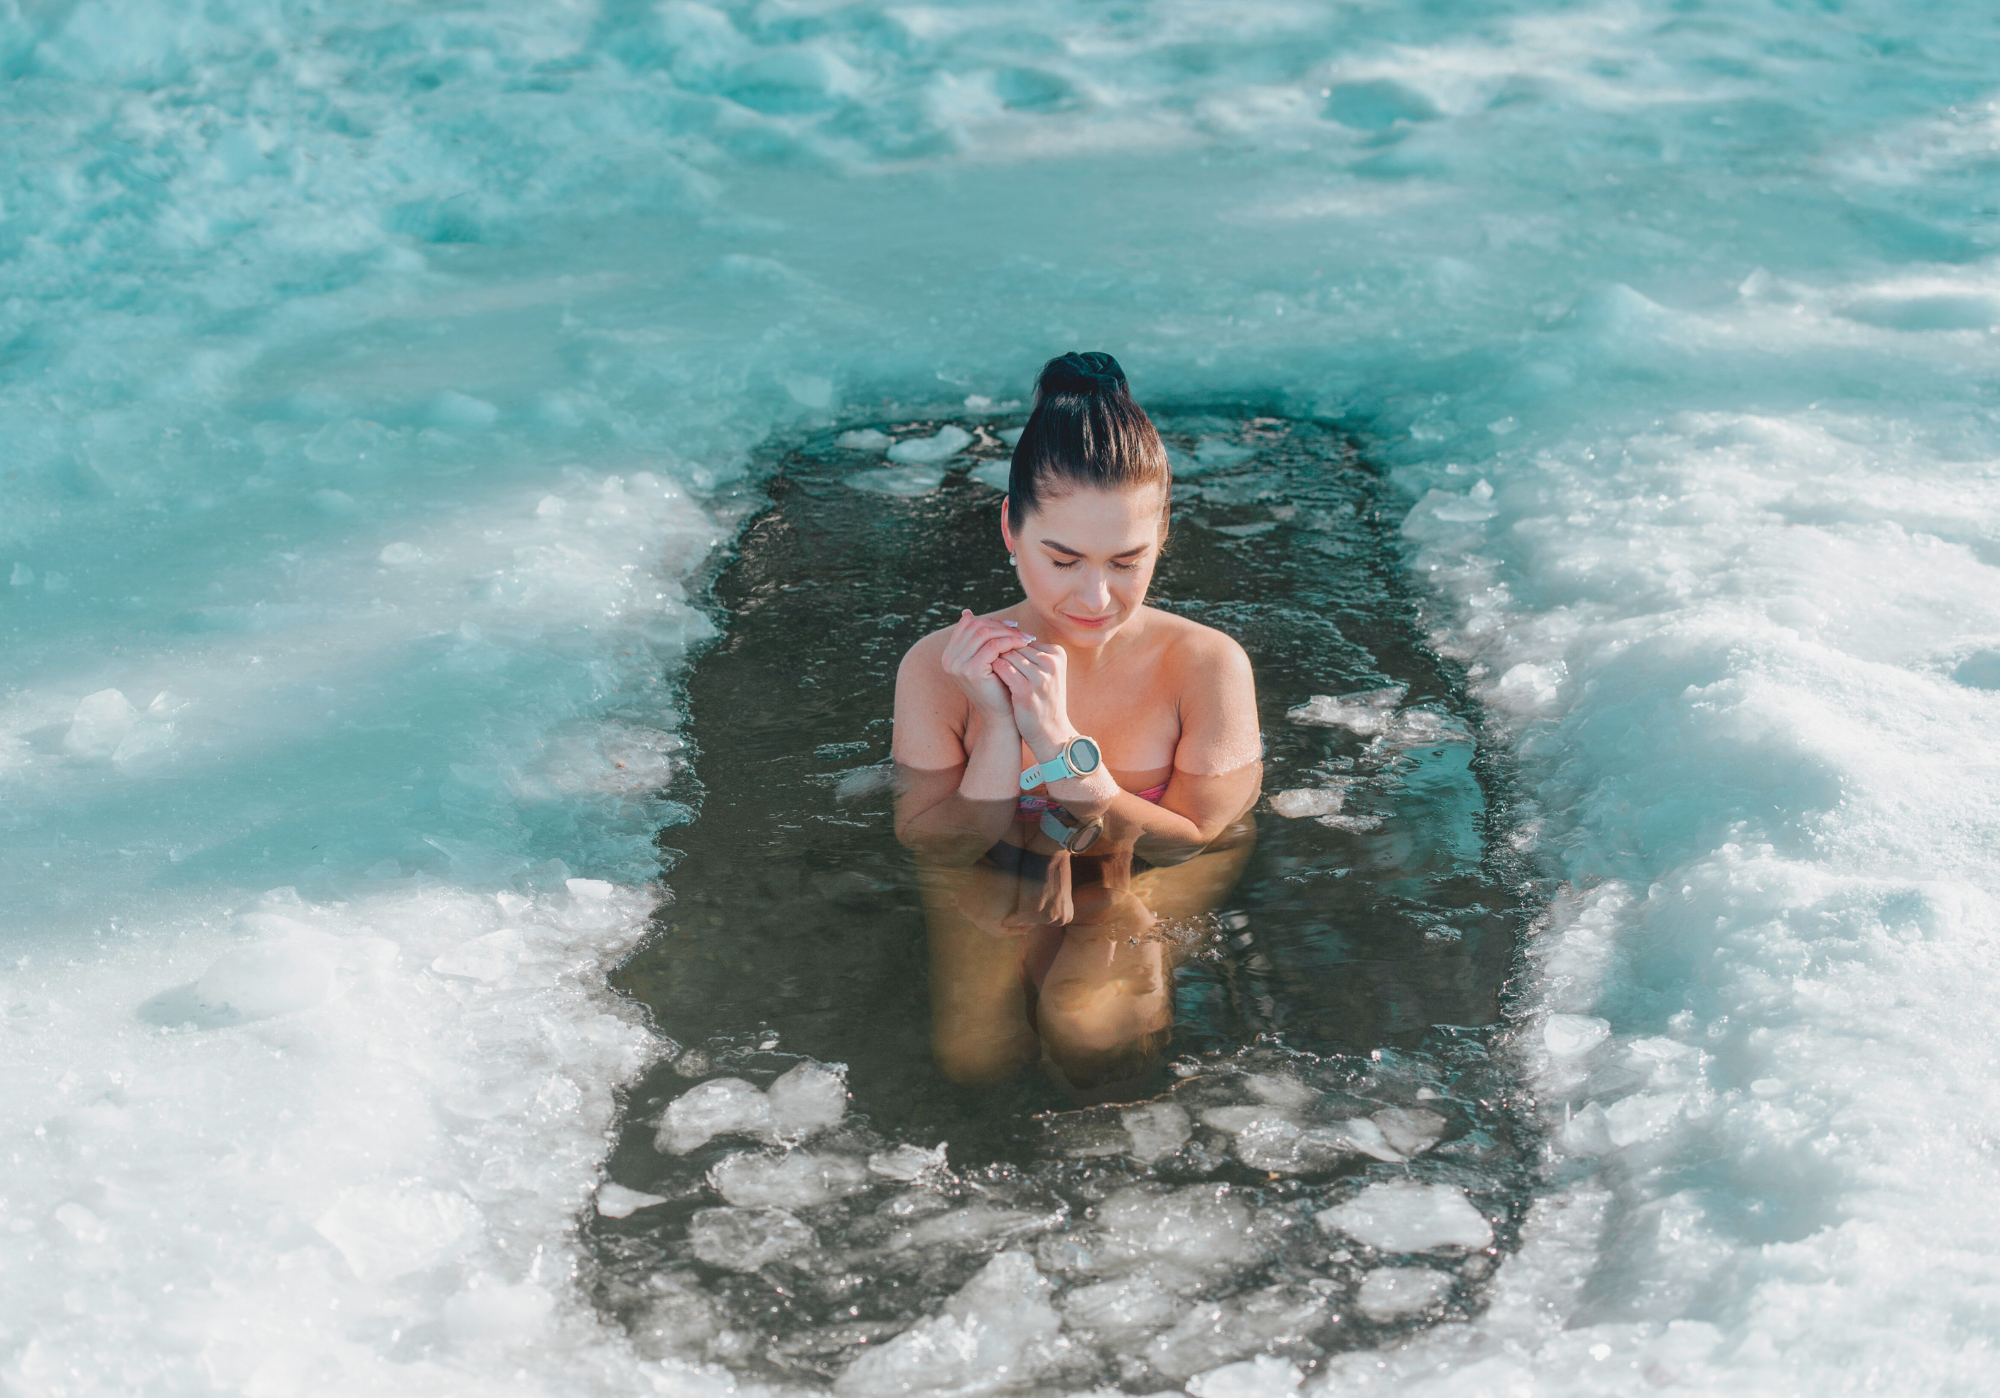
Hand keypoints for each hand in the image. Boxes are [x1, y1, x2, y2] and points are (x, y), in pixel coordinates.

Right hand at [940, 610, 1033, 722]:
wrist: (1001, 715)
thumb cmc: (998, 686)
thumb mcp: (985, 659)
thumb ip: (978, 638)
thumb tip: (966, 612)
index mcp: (949, 654)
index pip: (968, 624)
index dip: (991, 621)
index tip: (1011, 626)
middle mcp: (949, 659)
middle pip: (976, 625)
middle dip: (1001, 625)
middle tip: (1021, 630)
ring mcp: (957, 665)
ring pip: (985, 633)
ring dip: (1009, 632)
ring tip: (1026, 637)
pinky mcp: (971, 670)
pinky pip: (993, 646)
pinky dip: (1010, 641)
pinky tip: (1024, 644)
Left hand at [996, 640, 1072, 757]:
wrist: (1050, 731)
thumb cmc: (1043, 699)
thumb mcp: (1045, 672)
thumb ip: (1030, 654)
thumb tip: (1002, 632)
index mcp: (1058, 653)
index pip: (1024, 640)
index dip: (1010, 648)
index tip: (1002, 658)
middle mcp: (1051, 662)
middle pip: (1015, 646)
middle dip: (1001, 653)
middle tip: (989, 660)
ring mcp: (1039, 676)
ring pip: (1007, 655)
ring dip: (995, 660)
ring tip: (988, 668)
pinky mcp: (1026, 689)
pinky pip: (1002, 669)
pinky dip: (993, 670)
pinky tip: (988, 675)